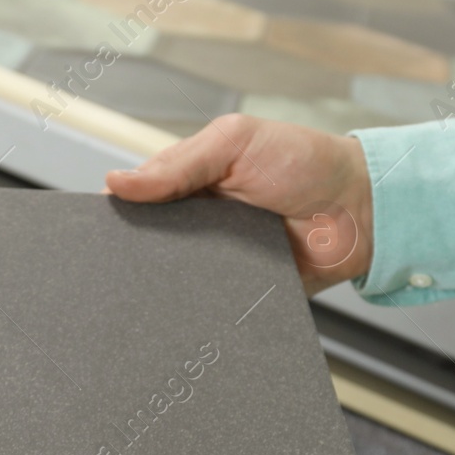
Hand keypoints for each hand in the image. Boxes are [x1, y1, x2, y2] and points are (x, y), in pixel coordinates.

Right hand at [105, 115, 373, 294]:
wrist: (359, 210)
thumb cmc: (304, 163)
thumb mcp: (235, 142)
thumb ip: (179, 163)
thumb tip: (116, 182)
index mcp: (188, 183)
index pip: (136, 201)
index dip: (115, 214)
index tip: (95, 228)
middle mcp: (196, 224)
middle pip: (148, 246)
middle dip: (132, 256)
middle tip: (116, 267)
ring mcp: (215, 261)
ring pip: (171, 281)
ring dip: (161, 286)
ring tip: (144, 293)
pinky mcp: (236, 294)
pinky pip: (206, 307)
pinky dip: (195, 310)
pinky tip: (182, 313)